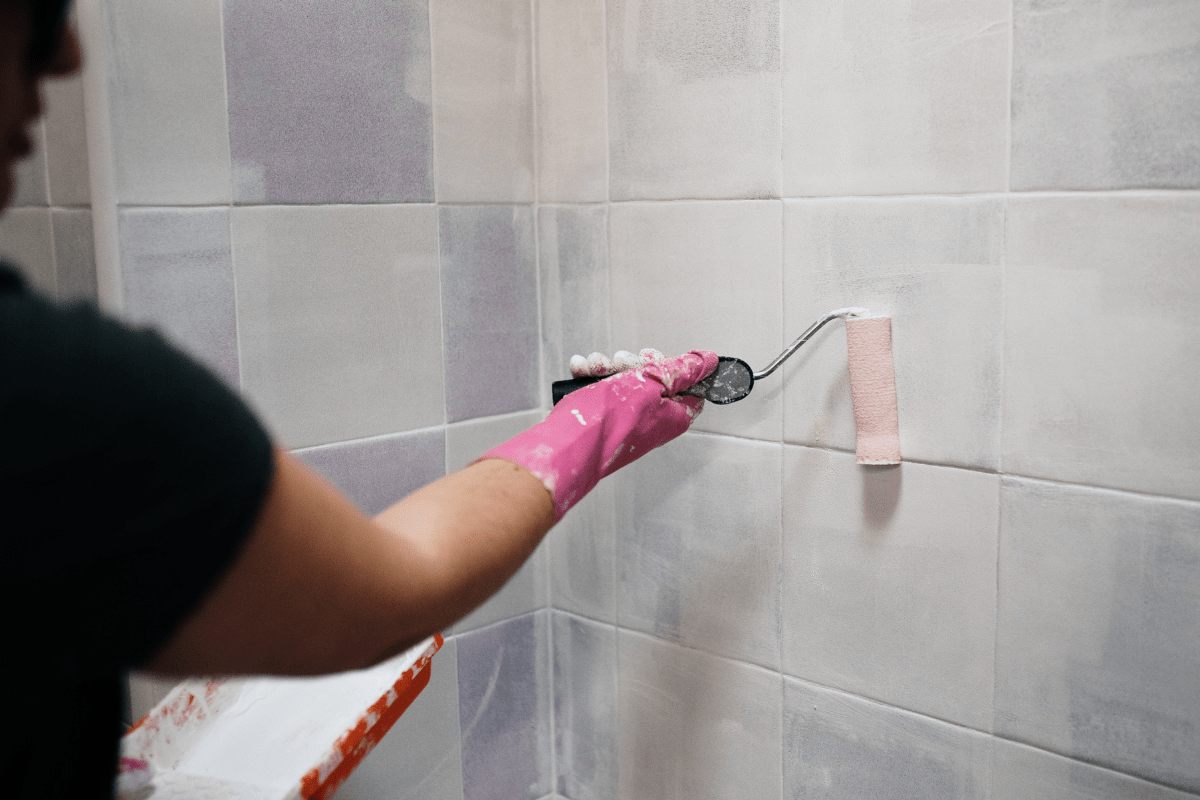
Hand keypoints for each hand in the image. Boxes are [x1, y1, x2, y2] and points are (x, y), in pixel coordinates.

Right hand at [479, 350, 718, 519]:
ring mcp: (629, 421)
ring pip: (626, 382)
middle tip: (621, 362)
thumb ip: (683, 370)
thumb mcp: (652, 382)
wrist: (568, 444)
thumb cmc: (609, 420)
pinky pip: (605, 392)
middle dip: (633, 363)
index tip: (655, 357)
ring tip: (595, 368)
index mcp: (674, 416)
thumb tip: (708, 361)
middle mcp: (654, 421)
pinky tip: (583, 372)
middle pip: (654, 380)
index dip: (675, 366)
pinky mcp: (607, 420)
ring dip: (608, 368)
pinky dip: (593, 378)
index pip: (690, 386)